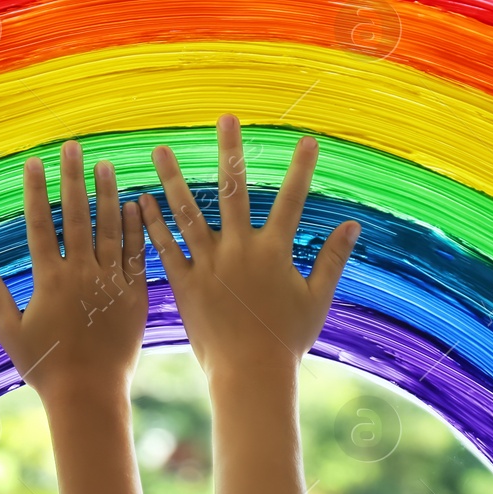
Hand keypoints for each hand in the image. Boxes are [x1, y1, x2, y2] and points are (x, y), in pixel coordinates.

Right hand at [0, 141, 147, 401]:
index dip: (36, 191)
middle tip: (73, 146)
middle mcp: (80, 275)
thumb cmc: (44, 366)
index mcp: (49, 281)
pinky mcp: (135, 295)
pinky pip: (136, 254)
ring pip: (110, 229)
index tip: (35, 162)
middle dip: (73, 179)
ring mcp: (110, 283)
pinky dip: (136, 228)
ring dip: (107, 194)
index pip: (40, 225)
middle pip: (76, 217)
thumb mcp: (10, 331)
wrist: (89, 394)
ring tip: (106, 164)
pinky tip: (135, 203)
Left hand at [140, 115, 359, 380]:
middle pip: (234, 192)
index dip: (301, 169)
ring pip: (189, 213)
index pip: (291, 200)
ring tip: (160, 149)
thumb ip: (332, 259)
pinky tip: (139, 198)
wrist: (249, 376)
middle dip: (231, 152)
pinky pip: (165, 248)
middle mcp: (239, 251)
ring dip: (174, 178)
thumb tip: (353, 226)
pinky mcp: (185, 284)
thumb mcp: (316, 300)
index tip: (308, 139)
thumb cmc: (286, 341)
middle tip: (224, 118)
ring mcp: (209, 265)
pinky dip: (152, 223)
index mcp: (274, 253)